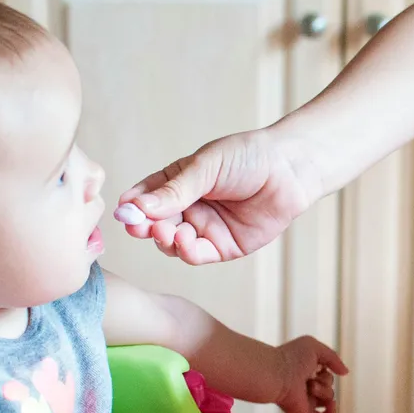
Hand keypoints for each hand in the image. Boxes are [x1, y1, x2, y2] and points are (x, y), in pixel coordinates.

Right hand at [116, 130, 320, 264]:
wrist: (290, 169)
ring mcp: (204, 228)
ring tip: (167, 231)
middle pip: (154, 223)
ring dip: (164, 240)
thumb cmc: (248, 157)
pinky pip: (197, 255)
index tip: (123, 212)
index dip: (132, 206)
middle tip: (139, 227)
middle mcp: (187, 207)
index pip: (145, 197)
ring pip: (171, 243)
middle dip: (144, 227)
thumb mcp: (205, 168)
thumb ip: (174, 191)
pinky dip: (186, 251)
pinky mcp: (224, 246)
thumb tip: (135, 207)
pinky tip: (185, 240)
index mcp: (178, 182)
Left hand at [274, 336, 347, 412]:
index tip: (315, 364)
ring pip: (328, 399)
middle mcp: (306, 386)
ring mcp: (306, 400)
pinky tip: (331, 405)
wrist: (277, 374)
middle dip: (325, 380)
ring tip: (309, 386)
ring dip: (323, 391)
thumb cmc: (292, 357)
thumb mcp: (315, 347)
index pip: (326, 373)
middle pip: (329, 386)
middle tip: (310, 376)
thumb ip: (333, 357)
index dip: (325, 368)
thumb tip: (345, 373)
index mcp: (306, 372)